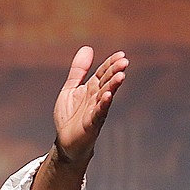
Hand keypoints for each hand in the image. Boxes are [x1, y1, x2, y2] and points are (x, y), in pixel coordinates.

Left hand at [53, 46, 127, 164]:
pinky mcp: (91, 124)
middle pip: (107, 83)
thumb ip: (78, 71)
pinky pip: (98, 113)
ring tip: (121, 76)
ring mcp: (95, 111)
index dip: (110, 64)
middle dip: (114, 72)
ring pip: (105, 96)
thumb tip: (87, 48)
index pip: (103, 73)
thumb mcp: (70, 89)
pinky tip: (107, 96)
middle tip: (124, 62)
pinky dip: (103, 105)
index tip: (121, 54)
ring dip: (113, 86)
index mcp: (91, 89)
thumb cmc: (70, 116)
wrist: (65, 142)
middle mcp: (96, 99)